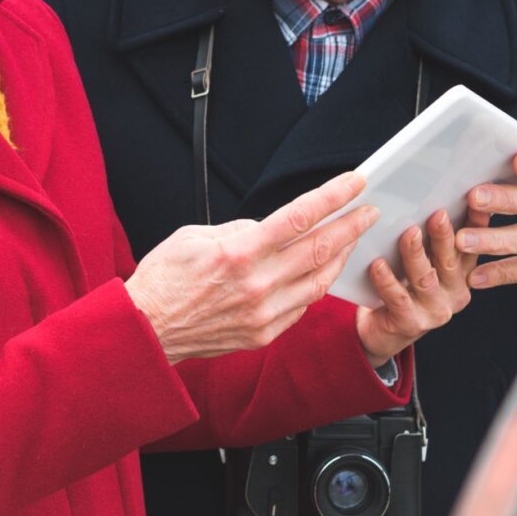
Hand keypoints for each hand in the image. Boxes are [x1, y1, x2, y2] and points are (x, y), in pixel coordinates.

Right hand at [128, 171, 380, 362]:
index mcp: (239, 253)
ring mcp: (264, 312)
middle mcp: (257, 284)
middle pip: (319, 248)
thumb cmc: (164, 280)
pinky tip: (322, 271)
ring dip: (341, 256)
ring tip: (353, 239)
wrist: (146, 330)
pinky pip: (302, 305)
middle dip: (351, 226)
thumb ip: (238, 230)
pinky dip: (317, 284)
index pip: (298, 217)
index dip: (332, 197)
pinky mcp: (263, 333)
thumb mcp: (193, 237)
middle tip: (370, 211)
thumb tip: (267, 229)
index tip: (355, 182)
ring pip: (319, 280)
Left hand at [358, 208, 479, 365]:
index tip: (472, 200)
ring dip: (416, 254)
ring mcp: (435, 310)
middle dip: (444, 236)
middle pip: (449, 260)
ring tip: (408, 234)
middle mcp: (454, 292)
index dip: (475, 224)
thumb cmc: (403, 286)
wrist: (382, 330)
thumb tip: (430, 198)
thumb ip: (431, 239)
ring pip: (425, 278)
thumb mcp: (424, 261)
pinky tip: (378, 264)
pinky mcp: (411, 323)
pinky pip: (398, 298)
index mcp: (461, 273)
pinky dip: (387, 280)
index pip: (471, 244)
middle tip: (437, 214)